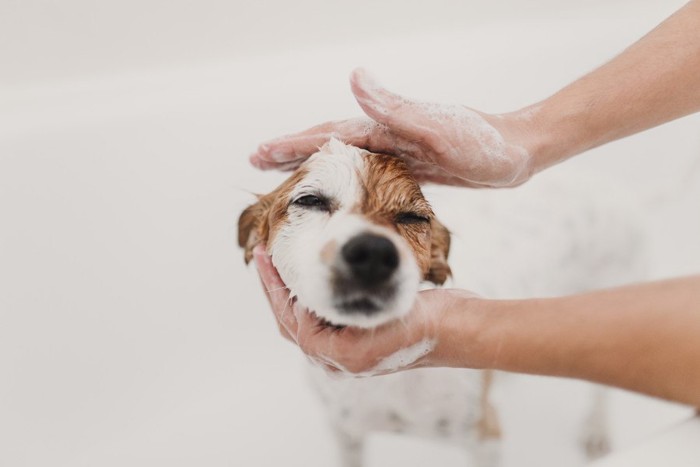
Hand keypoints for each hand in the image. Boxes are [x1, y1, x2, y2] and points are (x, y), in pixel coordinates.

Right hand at [249, 68, 535, 187]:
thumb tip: (353, 76)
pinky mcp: (411, 167)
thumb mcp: (438, 127)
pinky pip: (365, 173)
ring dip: (313, 165)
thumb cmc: (483, 143)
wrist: (518, 151)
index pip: (328, 135)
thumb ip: (395, 107)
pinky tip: (337, 187)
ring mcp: (397, 151)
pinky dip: (343, 179)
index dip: (293, 144)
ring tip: (285, 173)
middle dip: (291, 152)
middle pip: (328, 144)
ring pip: (343, 159)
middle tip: (256, 161)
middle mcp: (386, 136)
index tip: (259, 152)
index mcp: (386, 127)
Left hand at [253, 245, 483, 374]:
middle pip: (292, 322)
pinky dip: (313, 295)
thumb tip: (295, 307)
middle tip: (263, 256)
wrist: (459, 328)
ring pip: (307, 319)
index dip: (274, 287)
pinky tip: (314, 275)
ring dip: (292, 291)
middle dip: (275, 289)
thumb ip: (332, 319)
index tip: (265, 257)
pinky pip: (326, 316)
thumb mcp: (375, 316)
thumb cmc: (423, 323)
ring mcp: (351, 349)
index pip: (291, 320)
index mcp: (338, 357)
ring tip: (281, 263)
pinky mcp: (362, 336)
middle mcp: (340, 358)